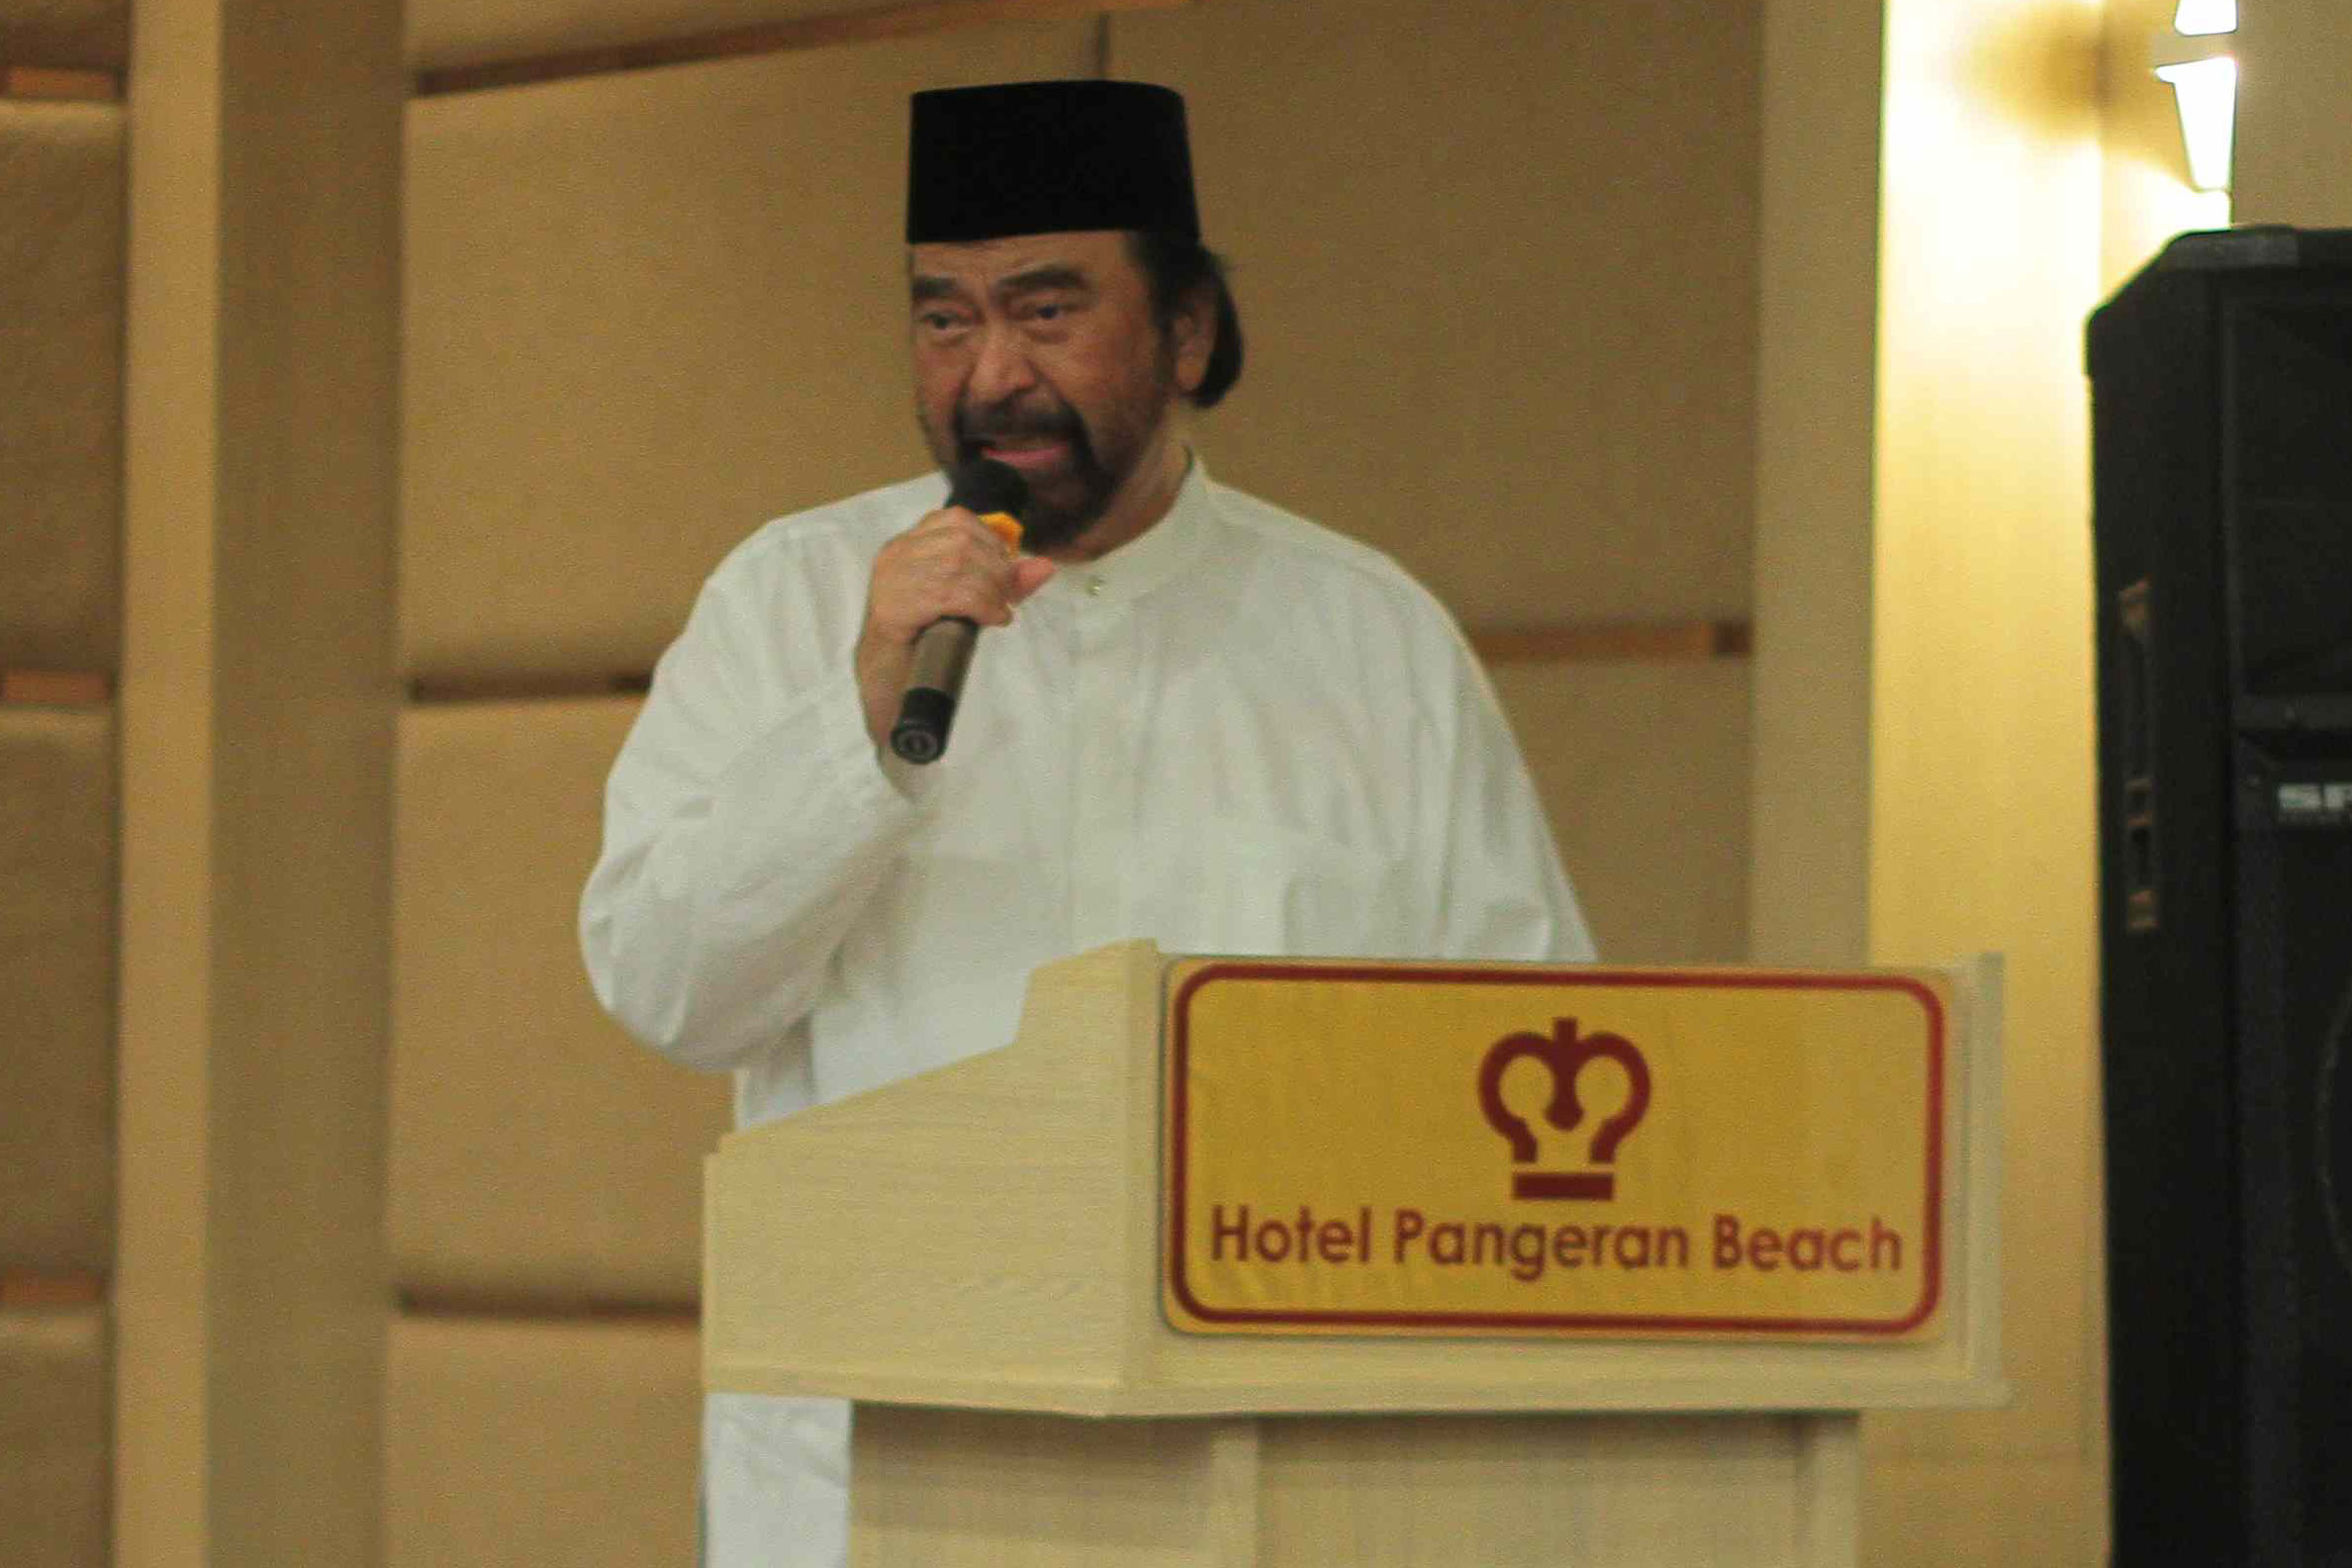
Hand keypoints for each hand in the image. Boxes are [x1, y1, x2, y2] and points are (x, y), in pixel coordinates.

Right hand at [855, 506, 1056, 749]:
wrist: (889, 677)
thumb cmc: (929, 636)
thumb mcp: (970, 601)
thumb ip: (1005, 582)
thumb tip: (1046, 566)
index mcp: (908, 543)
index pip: (956, 518)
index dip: (991, 541)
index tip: (1004, 569)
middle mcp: (897, 553)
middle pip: (962, 540)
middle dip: (995, 568)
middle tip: (1005, 597)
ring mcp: (892, 578)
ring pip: (958, 565)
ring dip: (990, 590)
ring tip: (998, 611)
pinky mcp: (894, 606)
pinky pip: (950, 594)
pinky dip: (981, 606)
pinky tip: (990, 620)